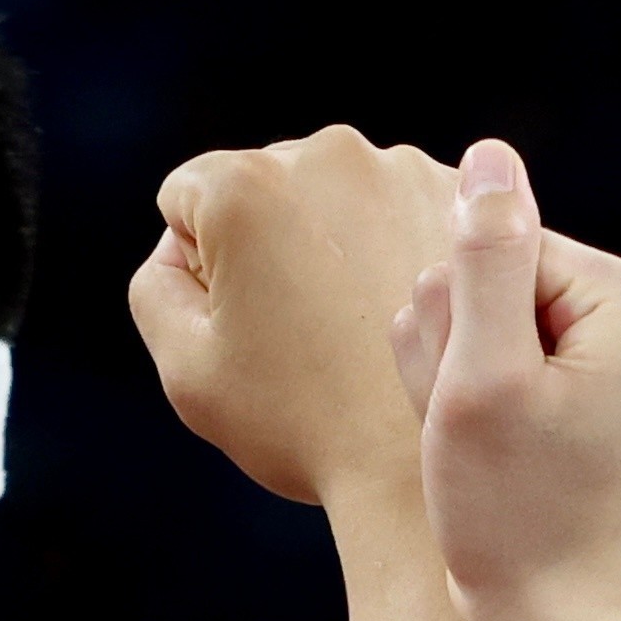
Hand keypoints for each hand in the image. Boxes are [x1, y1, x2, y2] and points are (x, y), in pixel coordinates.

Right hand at [131, 127, 461, 504]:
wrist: (419, 466)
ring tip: (354, 326)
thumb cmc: (298, 421)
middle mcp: (330, 154)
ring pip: (337, 194)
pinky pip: (399, 207)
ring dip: (336, 241)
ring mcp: (406, 171)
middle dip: (271, 242)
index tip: (247, 320)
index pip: (187, 198)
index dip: (200, 266)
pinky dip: (392, 245)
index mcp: (248, 186)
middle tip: (302, 328)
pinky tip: (396, 312)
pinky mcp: (463, 200)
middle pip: (267, 184)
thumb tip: (184, 244)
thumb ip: (157, 284)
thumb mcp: (186, 365)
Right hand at [389, 141, 620, 620]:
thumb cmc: (514, 513)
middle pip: (480, 280)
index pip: (489, 247)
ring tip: (481, 455)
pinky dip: (466, 410)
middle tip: (476, 439)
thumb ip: (483, 261)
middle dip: (452, 355)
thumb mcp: (484, 379)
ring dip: (450, 386)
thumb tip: (488, 155)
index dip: (454, 325)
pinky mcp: (572, 393)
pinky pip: (486, 365)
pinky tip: (485, 461)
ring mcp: (601, 357)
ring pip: (470, 323)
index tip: (478, 405)